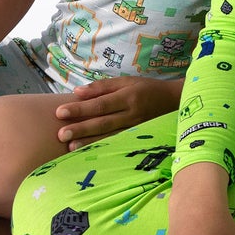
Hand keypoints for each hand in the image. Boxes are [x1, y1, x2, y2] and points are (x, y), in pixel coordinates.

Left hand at [56, 76, 182, 145]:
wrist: (175, 101)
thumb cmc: (147, 89)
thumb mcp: (127, 81)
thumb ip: (102, 87)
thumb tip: (77, 92)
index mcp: (128, 96)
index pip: (100, 104)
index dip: (80, 109)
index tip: (60, 112)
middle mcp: (132, 114)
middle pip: (103, 122)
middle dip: (81, 129)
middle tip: (61, 134)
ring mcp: (136, 128)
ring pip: (110, 136)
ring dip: (89, 142)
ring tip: (70, 146)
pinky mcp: (138, 138)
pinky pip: (118, 143)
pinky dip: (102, 148)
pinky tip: (89, 153)